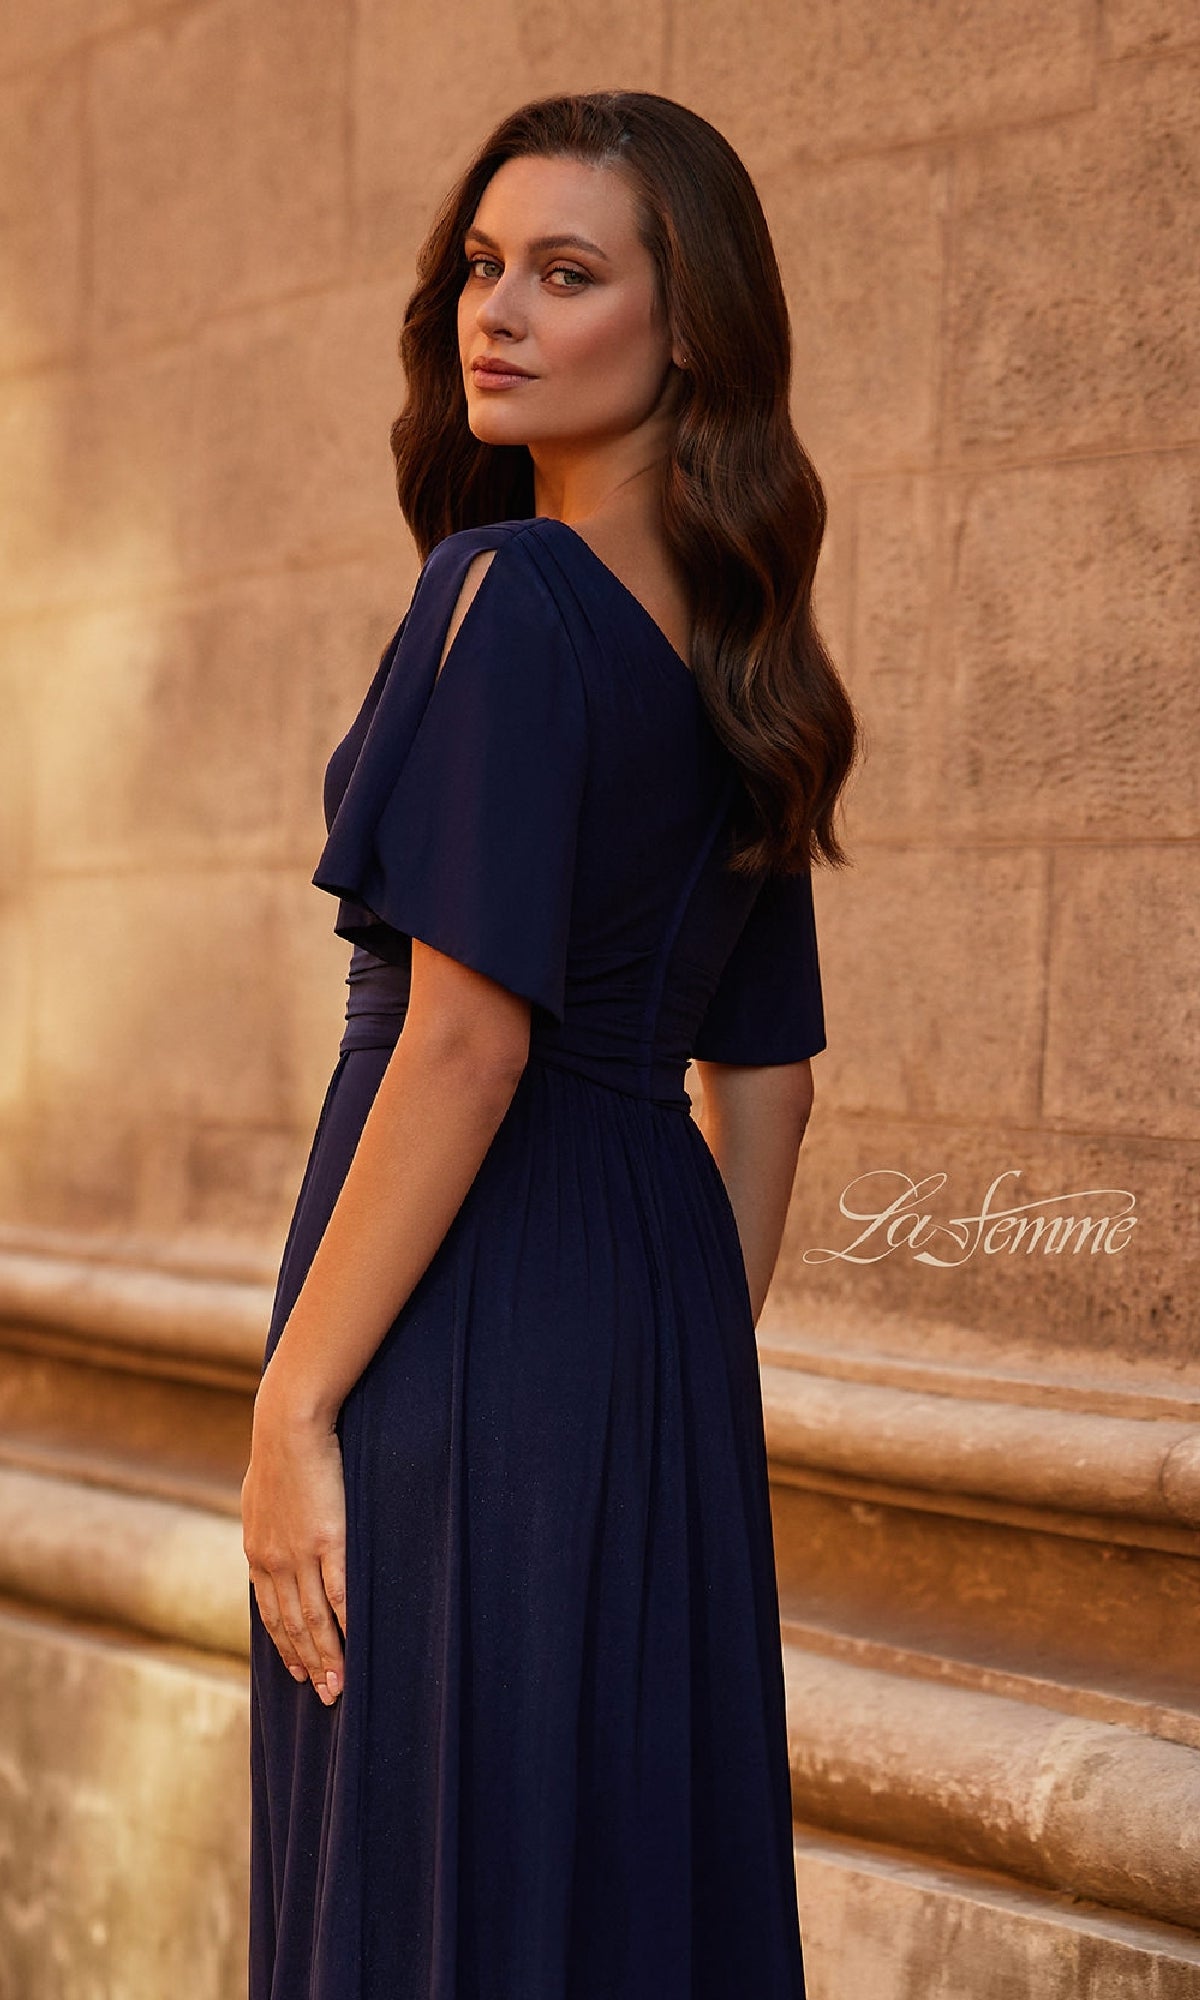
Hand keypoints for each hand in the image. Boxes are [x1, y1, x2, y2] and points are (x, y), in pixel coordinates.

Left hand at [241, 1372, 346, 1704]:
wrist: (287, 1426)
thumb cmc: (279, 1452)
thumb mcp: (259, 1495)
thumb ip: (266, 1522)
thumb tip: (268, 1529)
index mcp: (258, 1553)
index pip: (272, 1612)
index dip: (285, 1645)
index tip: (296, 1671)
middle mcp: (274, 1562)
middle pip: (293, 1625)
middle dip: (308, 1663)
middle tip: (324, 1695)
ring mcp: (300, 1554)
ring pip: (314, 1619)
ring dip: (326, 1656)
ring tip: (338, 1686)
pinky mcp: (328, 1540)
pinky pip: (339, 1593)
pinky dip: (347, 1624)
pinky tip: (357, 1644)